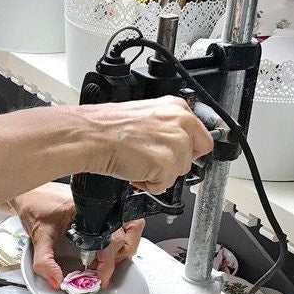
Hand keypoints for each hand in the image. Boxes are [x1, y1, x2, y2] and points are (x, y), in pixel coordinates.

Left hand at [11, 183, 143, 288]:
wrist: (28, 189)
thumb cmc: (34, 204)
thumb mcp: (38, 236)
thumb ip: (45, 261)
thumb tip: (56, 279)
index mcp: (86, 209)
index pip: (110, 237)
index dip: (108, 261)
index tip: (100, 277)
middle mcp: (97, 204)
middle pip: (127, 231)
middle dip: (119, 255)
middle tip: (104, 269)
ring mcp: (101, 203)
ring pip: (130, 225)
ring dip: (124, 246)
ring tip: (106, 259)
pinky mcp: (99, 206)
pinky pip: (120, 221)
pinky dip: (118, 237)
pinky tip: (102, 248)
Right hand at [67, 96, 212, 193]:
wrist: (91, 135)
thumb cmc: (108, 126)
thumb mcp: (145, 114)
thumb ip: (167, 125)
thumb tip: (178, 142)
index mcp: (177, 107)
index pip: (202, 136)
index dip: (186, 149)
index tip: (174, 153)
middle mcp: (181, 122)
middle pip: (193, 157)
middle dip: (172, 163)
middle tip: (150, 158)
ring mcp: (175, 142)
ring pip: (178, 172)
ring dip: (158, 174)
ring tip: (137, 161)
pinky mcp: (165, 163)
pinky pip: (163, 185)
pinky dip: (148, 184)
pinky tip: (134, 169)